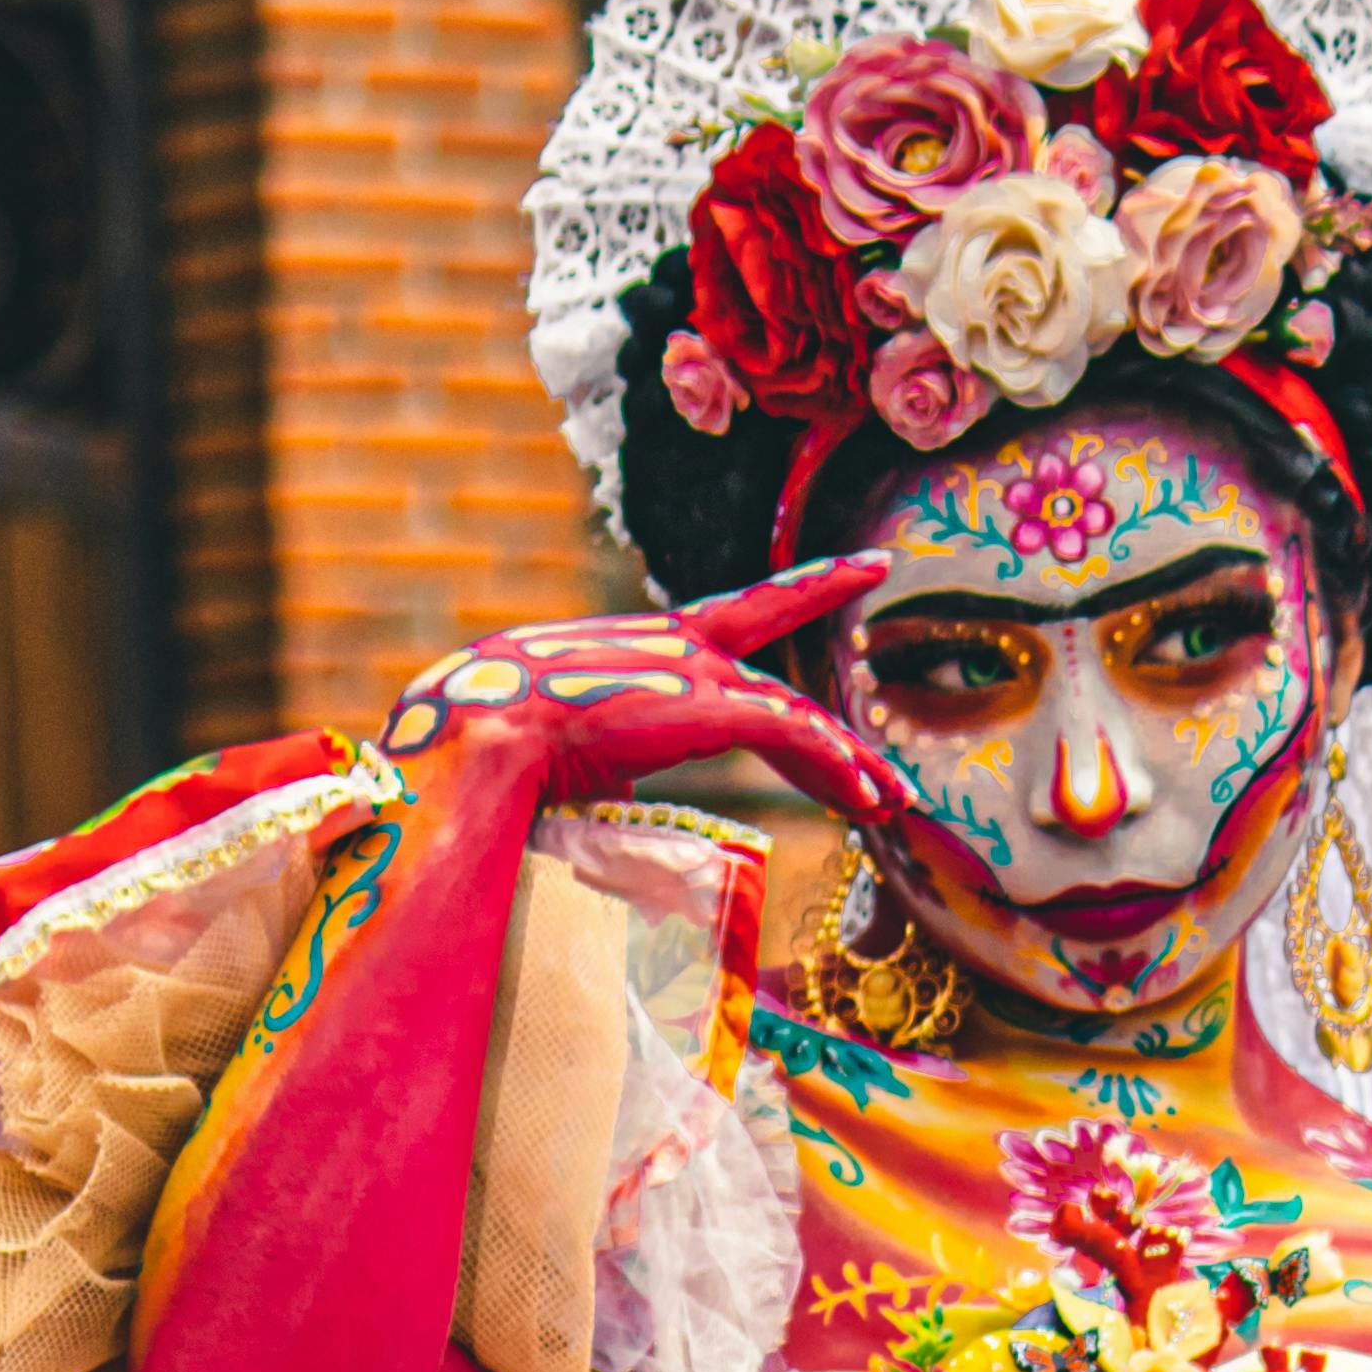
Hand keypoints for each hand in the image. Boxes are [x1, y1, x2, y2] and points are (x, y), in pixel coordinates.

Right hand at [372, 563, 907, 838]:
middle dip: (839, 741)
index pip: (750, 611)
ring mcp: (699, 673)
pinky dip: (830, 764)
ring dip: (847, 766)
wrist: (482, 726)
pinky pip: (790, 734)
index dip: (811, 587)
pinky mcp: (708, 705)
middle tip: (886, 780)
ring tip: (889, 803)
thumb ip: (603, 760)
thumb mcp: (566, 741)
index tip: (867, 568)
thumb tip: (595, 799)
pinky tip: (861, 798)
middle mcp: (686, 647)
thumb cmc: (501, 739)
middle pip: (785, 694)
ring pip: (799, 719)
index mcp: (655, 645)